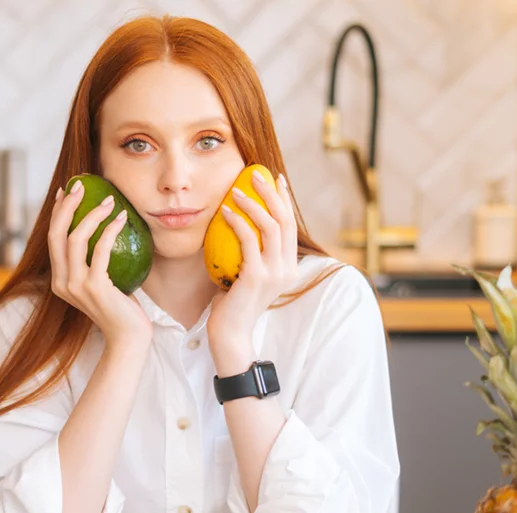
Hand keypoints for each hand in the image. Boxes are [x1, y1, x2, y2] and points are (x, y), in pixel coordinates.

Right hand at [48, 178, 152, 349]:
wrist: (128, 338)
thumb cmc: (120, 309)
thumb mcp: (101, 284)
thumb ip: (94, 263)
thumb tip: (102, 228)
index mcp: (59, 281)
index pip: (53, 239)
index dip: (57, 212)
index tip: (66, 191)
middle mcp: (62, 283)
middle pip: (57, 234)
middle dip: (67, 206)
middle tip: (80, 185)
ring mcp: (76, 286)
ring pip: (76, 238)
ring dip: (92, 214)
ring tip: (110, 200)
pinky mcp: (95, 288)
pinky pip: (100, 250)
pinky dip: (110, 230)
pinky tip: (121, 217)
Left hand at [207, 170, 298, 373]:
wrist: (230, 334)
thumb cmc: (232, 303)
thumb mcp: (246, 272)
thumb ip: (249, 252)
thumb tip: (238, 223)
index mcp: (289, 267)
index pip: (290, 225)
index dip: (284, 199)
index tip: (275, 178)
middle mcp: (287, 268)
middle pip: (284, 220)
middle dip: (271, 193)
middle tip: (255, 174)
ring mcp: (274, 273)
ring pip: (270, 226)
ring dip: (253, 203)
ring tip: (237, 190)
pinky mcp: (256, 277)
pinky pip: (248, 240)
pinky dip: (238, 221)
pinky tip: (226, 211)